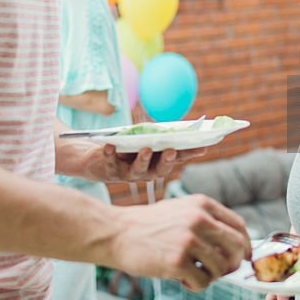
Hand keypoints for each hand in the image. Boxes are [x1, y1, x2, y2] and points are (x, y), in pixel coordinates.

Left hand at [87, 144, 207, 183]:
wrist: (96, 161)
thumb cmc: (124, 147)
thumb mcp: (142, 139)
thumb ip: (157, 136)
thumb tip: (176, 127)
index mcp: (157, 162)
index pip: (177, 158)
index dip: (190, 153)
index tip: (204, 146)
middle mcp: (146, 172)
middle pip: (159, 170)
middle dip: (166, 161)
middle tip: (172, 150)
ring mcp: (128, 173)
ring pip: (138, 171)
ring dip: (143, 160)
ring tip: (146, 149)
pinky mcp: (110, 171)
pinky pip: (110, 163)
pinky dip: (110, 154)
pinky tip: (110, 146)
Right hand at [110, 194, 249, 291]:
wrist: (116, 232)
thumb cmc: (148, 224)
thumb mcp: (181, 210)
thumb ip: (206, 221)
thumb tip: (234, 244)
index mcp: (202, 204)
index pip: (238, 226)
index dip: (245, 245)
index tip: (243, 257)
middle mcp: (199, 219)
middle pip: (237, 247)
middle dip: (233, 264)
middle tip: (221, 271)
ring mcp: (188, 240)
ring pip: (221, 268)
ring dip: (211, 276)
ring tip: (193, 274)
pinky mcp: (177, 261)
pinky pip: (203, 282)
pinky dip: (196, 286)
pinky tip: (182, 280)